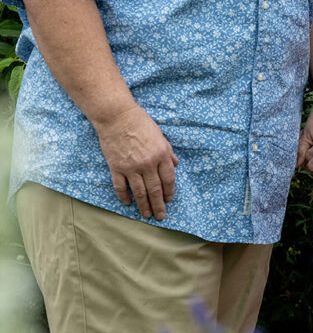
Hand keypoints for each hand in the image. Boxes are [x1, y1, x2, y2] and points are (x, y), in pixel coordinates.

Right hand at [93, 105, 178, 219]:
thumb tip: (176, 165)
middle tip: (160, 216)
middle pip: (155, 190)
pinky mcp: (116, 167)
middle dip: (159, 205)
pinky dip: (124, 196)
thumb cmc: (140, 123)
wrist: (116, 116)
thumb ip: (168, 152)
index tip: (169, 200)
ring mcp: (131, 167)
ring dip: (144, 205)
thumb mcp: (160, 136)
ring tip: (146, 215)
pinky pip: (120, 186)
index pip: (168, 180)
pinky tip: (128, 203)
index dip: (169, 192)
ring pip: (139, 192)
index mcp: (161, 155)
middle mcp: (148, 164)